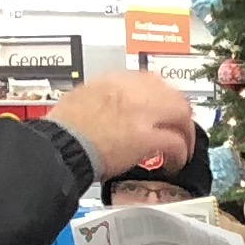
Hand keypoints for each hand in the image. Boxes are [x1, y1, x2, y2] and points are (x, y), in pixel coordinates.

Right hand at [46, 71, 198, 180]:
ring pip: (180, 114)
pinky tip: (174, 164)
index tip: (164, 110)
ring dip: (185, 133)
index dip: (163, 98)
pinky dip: (179, 154)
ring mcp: (141, 113)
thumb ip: (102, 99)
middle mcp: (132, 91)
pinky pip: (175, 143)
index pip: (151, 81)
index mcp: (115, 81)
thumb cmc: (63, 129)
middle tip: (180, 130)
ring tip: (181, 149)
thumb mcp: (81, 98)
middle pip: (173, 95)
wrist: (59, 145)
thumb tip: (110, 108)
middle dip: (180, 114)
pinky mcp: (145, 137)